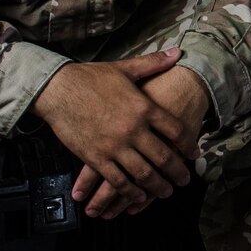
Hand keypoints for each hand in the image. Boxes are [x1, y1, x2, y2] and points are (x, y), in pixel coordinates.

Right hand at [74, 62, 213, 217]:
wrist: (56, 89)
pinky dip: (131, 192)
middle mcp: (133, 129)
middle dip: (178, 172)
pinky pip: (118, 180)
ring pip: (144, 174)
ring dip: (158, 187)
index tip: (194, 153)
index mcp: (144, 107)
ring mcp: (115, 146)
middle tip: (185, 180)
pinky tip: (139, 197)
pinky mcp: (96, 158)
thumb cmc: (90, 77)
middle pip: (164, 157)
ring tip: (166, 192)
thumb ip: (154, 64)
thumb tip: (178, 53)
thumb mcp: (125, 69)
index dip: (189, 144)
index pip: (176, 131)